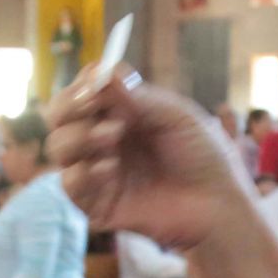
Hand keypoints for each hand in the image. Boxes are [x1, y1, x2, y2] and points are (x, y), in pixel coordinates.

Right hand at [48, 71, 249, 252]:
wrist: (219, 206)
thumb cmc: (205, 157)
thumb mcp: (178, 116)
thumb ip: (139, 97)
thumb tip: (105, 71)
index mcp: (120, 114)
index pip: (81, 92)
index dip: (81, 85)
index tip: (94, 82)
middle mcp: (103, 140)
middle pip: (58, 116)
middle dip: (69, 107)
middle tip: (93, 105)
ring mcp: (97, 172)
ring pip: (58, 147)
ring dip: (79, 137)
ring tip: (113, 136)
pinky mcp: (96, 204)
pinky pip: (69, 185)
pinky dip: (84, 172)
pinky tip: (111, 169)